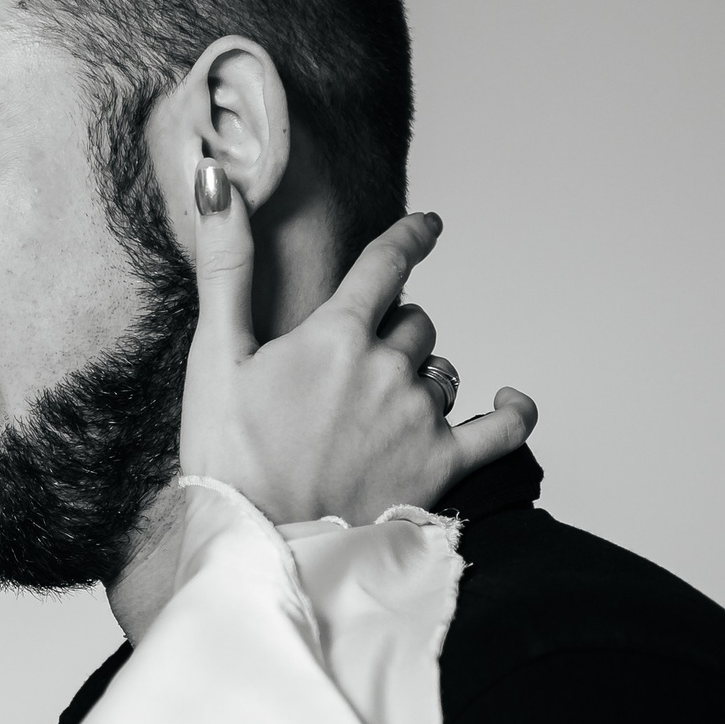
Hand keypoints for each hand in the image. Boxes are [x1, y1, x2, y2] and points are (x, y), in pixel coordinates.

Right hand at [178, 178, 535, 524]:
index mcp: (334, 334)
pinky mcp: (441, 465)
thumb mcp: (214, 354)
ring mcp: (418, 416)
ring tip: (381, 407)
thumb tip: (218, 180)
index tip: (428, 227)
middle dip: (390, 332)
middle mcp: (386, 367)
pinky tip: (508, 401)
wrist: (258, 544)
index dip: (410, 238)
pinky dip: (510, 411)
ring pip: (441, 368)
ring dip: (420, 374)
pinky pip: (501, 428)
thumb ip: (225, 264)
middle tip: (350, 369)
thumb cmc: (227, 457)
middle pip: (412, 322)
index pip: (387, 264)